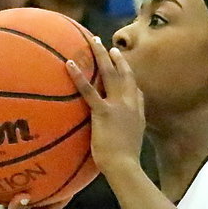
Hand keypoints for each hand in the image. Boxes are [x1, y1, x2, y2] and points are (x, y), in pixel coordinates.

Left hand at [67, 37, 144, 178]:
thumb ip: (130, 130)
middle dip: (116, 58)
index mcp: (138, 112)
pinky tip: (70, 63)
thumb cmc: (126, 161)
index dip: (129, 76)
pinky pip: (89, 90)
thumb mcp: (133, 142)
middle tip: (109, 46)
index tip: (123, 64)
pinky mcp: (103, 112)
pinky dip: (79, 76)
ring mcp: (118, 106)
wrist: (125, 167)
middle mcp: (130, 104)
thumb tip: (123, 130)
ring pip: (109, 74)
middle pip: (124, 74)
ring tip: (92, 41)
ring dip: (101, 55)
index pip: (136, 90)